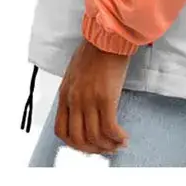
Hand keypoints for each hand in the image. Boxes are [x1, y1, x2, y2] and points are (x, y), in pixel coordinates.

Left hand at [54, 36, 131, 154]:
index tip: (87, 145)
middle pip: (79, 139)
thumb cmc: (94, 50)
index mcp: (65, 94)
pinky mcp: (106, 98)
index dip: (74, 144)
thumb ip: (76, 92)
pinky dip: (117, 138)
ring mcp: (89, 100)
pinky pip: (110, 128)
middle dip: (93, 149)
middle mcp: (74, 100)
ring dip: (108, 145)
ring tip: (118, 144)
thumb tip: (83, 110)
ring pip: (95, 136)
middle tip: (105, 149)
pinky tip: (124, 137)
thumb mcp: (76, 73)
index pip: (61, 131)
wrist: (107, 36)